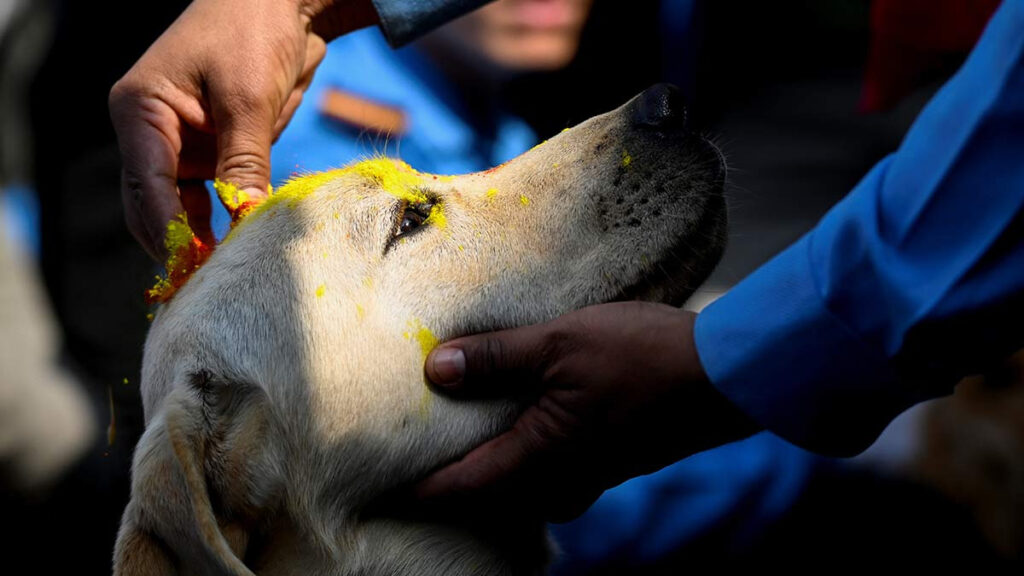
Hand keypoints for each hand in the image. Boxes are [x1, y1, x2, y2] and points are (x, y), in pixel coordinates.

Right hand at [109, 0, 377, 259]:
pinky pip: (215, 196)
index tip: (194, 266)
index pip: (148, 184)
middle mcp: (154, 132)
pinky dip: (228, 219)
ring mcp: (183, 144)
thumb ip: (244, 160)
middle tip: (210, 282)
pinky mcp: (213, 151)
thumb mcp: (248, 98)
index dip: (170, 230)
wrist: (283, 2)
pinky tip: (245, 245)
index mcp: (141, 111)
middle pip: (154, 206)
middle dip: (180, 243)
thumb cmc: (253, 33)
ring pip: (184, 208)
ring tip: (229, 273)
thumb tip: (244, 219)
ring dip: (205, 238)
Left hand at [418, 301, 761, 521]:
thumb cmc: (643, 357)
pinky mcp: (602, 460)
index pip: (457, 489)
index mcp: (539, 460)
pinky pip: (543, 468)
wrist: (724, 375)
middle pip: (484, 494)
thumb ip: (496, 358)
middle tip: (406, 445)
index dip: (414, 487)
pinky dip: (516, 449)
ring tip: (453, 427)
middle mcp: (558, 481)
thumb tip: (435, 369)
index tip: (375, 476)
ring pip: (515, 483)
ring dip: (484, 461)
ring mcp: (584, 476)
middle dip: (445, 476)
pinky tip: (511, 416)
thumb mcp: (560, 343)